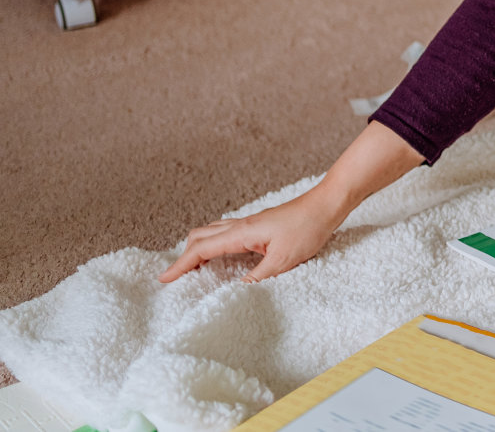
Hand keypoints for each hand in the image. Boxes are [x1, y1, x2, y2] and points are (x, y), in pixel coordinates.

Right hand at [159, 186, 344, 283]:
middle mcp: (241, 225)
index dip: (181, 264)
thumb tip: (235, 292)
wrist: (327, 204)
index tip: (163, 279)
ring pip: (213, 232)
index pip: (201, 249)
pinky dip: (215, 244)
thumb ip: (257, 277)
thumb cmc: (308, 228)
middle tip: (175, 276)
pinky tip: (222, 255)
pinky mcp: (259, 225)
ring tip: (193, 268)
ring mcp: (250, 223)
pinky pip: (227, 233)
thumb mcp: (283, 260)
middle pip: (201, 236)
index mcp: (242, 232)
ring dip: (199, 248)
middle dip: (184, 255)